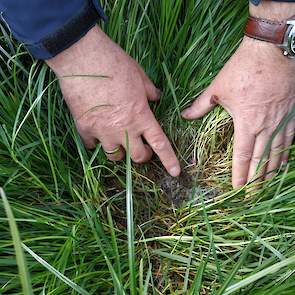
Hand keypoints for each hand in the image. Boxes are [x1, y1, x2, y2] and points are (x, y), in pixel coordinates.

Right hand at [46, 26, 179, 176]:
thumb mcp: (139, 75)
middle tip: (140, 148)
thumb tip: (156, 97)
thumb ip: (150, 91)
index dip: (169, 160)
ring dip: (119, 151)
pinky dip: (96, 142)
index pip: (159, 144)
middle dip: (142, 156)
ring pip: (114, 156)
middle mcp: (123, 129)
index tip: (175, 172)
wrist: (83, 59)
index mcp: (141, 116)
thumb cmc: (115, 64)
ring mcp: (102, 131)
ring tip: (117, 139)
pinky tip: (96, 131)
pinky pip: (91, 145)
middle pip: (137, 157)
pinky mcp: (84, 128)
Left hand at [182, 37, 294, 187]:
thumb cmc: (243, 69)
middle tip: (253, 195)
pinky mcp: (293, 112)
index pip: (243, 156)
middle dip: (257, 180)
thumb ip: (200, 105)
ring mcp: (282, 120)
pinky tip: (284, 161)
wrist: (271, 50)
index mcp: (246, 123)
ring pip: (279, 152)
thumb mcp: (218, 88)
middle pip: (262, 159)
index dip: (240, 174)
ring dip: (273, 170)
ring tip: (268, 184)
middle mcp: (266, 126)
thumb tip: (184, 115)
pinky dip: (287, 152)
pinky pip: (291, 138)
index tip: (238, 188)